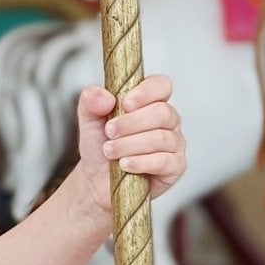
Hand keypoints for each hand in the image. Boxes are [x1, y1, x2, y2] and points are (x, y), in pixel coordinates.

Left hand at [75, 74, 185, 215]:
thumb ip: (91, 100)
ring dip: (130, 144)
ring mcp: (174, 143)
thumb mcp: (88, 118)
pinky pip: (165, 161)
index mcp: (151, 102)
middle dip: (131, 123)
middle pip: (162, 112)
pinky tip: (125, 164)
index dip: (146, 92)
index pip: (161, 85)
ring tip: (110, 151)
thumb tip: (105, 98)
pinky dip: (141, 162)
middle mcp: (167, 120)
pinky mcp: (175, 167)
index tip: (124, 104)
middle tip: (109, 132)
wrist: (96, 179)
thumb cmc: (99, 145)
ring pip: (161, 138)